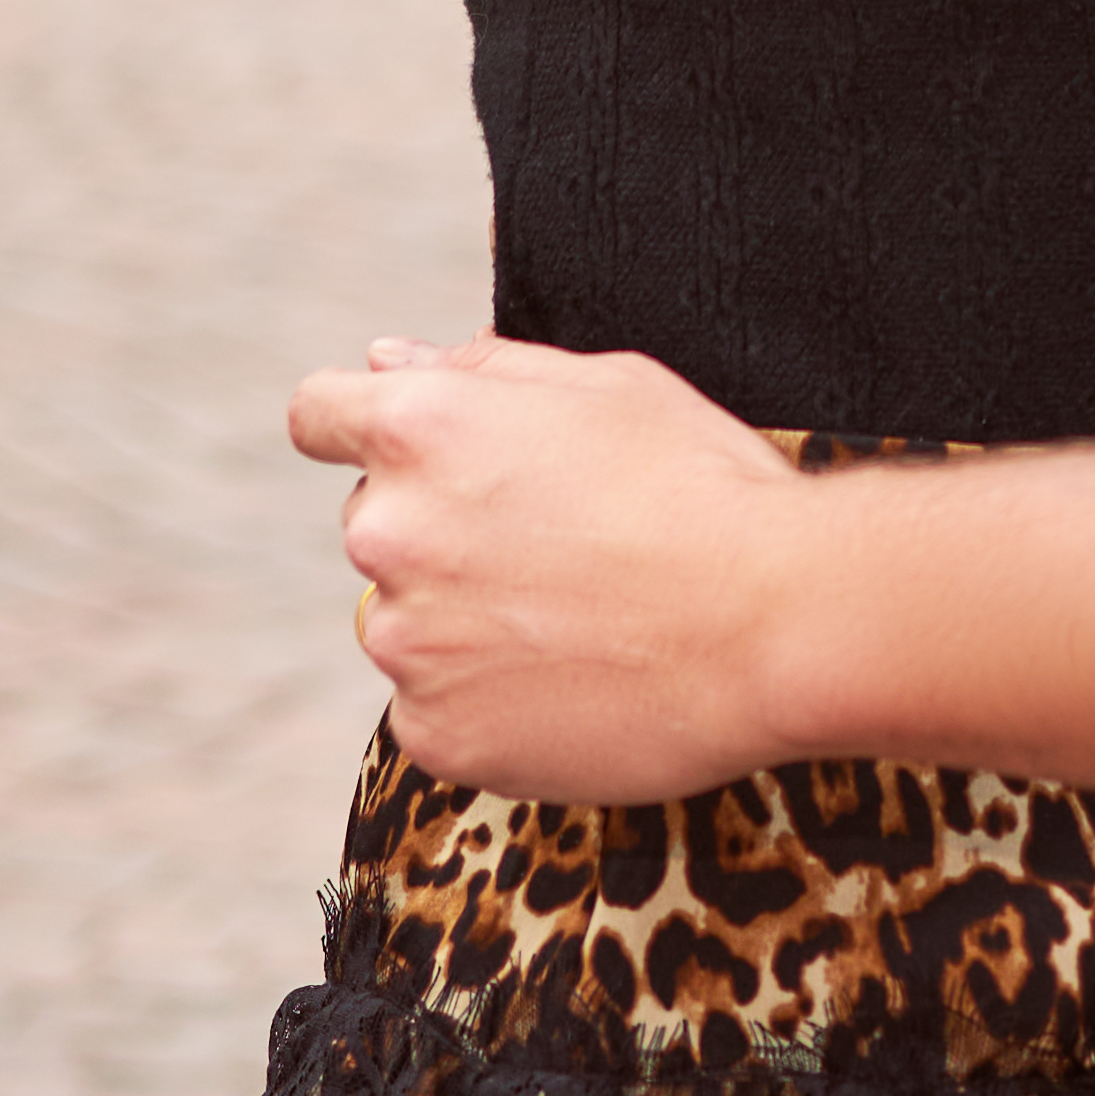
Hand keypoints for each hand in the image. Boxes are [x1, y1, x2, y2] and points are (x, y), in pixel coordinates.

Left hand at [285, 332, 816, 804]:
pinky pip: (434, 710)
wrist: (774, 624)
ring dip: (462, 620)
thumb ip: (482, 371)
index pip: (319, 415)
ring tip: (579, 622)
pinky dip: (486, 702)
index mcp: (421, 428)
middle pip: (376, 524)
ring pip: (407, 622)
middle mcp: (389, 532)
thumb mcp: (607, 385)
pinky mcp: (437, 734)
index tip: (409, 455)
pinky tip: (572, 683)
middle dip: (439, 528)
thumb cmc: (703, 487)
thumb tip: (389, 360)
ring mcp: (408, 642)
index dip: (359, 427)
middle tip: (552, 546)